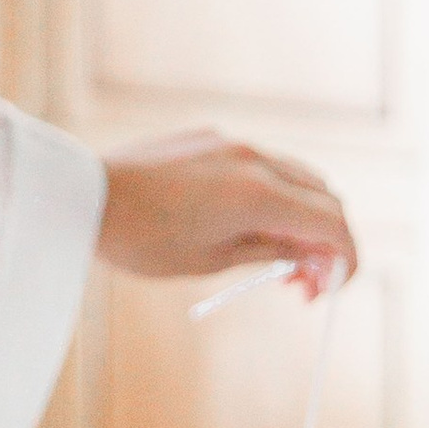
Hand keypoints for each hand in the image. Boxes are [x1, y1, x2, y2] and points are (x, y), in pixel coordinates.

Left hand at [97, 127, 354, 297]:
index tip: (334, 289)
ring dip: (302, 217)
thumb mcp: (211, 260)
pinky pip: (261, 165)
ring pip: (296, 177)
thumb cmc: (139, 239)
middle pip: (323, 196)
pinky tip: (249, 226)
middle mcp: (255, 159)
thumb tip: (309, 257)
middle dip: (326, 241)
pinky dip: (273, 196)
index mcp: (259, 194)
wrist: (83, 197)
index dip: (345, 259)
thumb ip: (269, 253)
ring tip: (278, 260)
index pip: (332, 224)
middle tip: (303, 285)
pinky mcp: (211, 138)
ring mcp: (233, 143)